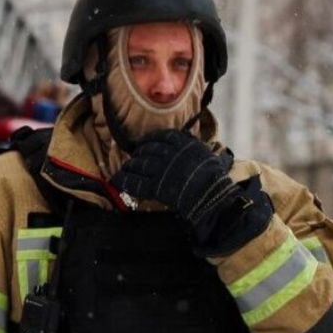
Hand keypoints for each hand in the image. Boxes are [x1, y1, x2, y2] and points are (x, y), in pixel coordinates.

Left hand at [111, 130, 272, 252]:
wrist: (212, 196)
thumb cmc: (214, 178)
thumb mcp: (206, 154)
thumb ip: (192, 146)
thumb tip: (185, 139)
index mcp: (183, 144)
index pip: (162, 136)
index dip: (151, 139)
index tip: (146, 142)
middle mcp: (170, 154)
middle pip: (148, 149)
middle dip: (139, 153)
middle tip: (134, 157)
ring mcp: (161, 171)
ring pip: (140, 164)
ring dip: (130, 166)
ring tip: (125, 167)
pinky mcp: (156, 187)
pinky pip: (136, 183)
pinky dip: (125, 181)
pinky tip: (117, 180)